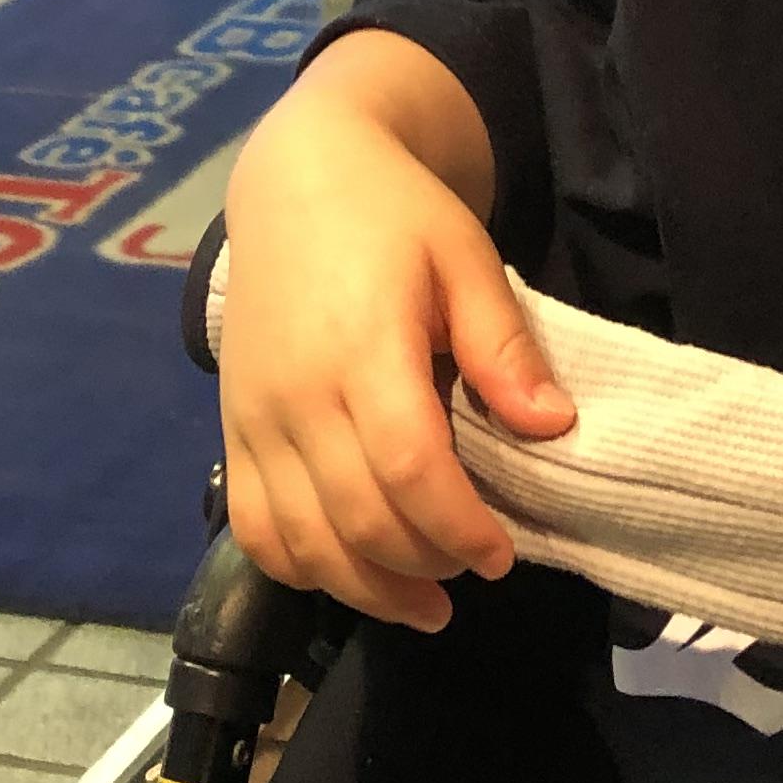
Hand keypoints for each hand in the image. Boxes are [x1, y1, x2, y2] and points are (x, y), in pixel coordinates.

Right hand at [219, 51, 575, 633]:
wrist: (295, 179)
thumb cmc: (394, 213)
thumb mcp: (465, 256)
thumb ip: (502, 344)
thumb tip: (552, 427)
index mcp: (363, 348)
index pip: (408, 469)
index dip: (459, 528)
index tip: (502, 556)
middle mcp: (297, 395)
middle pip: (358, 519)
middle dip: (425, 566)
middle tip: (473, 571)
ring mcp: (254, 418)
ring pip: (302, 542)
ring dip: (366, 590)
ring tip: (424, 603)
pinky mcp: (230, 430)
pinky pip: (254, 529)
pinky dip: (299, 569)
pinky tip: (350, 573)